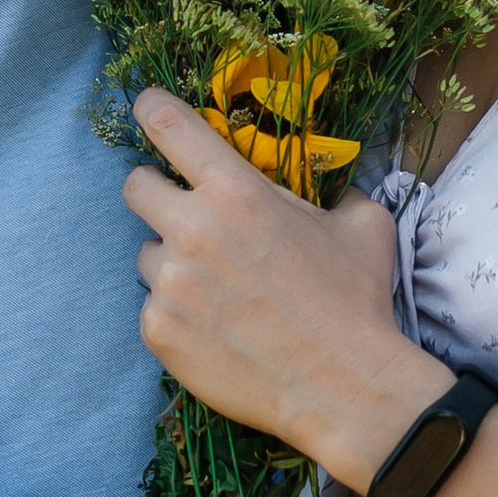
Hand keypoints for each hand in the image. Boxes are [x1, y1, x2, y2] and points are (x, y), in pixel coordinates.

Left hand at [126, 89, 445, 487]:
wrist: (346, 386)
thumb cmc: (356, 300)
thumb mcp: (361, 226)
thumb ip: (336, 194)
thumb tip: (336, 192)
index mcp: (236, 191)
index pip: (167, 124)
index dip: (152, 110)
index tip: (148, 110)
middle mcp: (193, 229)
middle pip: (135, 186)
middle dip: (158, 194)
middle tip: (189, 217)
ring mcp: (170, 283)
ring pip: (147, 254)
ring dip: (174, 264)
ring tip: (220, 291)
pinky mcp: (159, 331)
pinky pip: (153, 308)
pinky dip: (178, 315)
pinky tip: (218, 330)